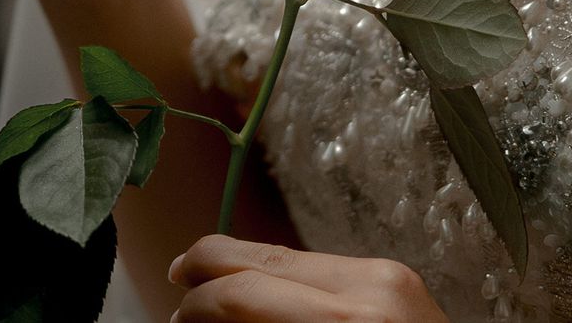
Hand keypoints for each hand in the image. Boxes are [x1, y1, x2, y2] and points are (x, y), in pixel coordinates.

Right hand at [168, 235, 448, 321]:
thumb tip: (209, 318)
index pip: (250, 290)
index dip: (202, 300)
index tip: (176, 314)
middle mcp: (372, 285)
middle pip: (267, 256)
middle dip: (213, 264)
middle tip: (180, 277)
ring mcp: (388, 274)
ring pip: (292, 255)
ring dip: (246, 267)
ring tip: (215, 286)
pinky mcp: (395, 274)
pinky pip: (321, 267)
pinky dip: (283, 276)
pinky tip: (263, 290)